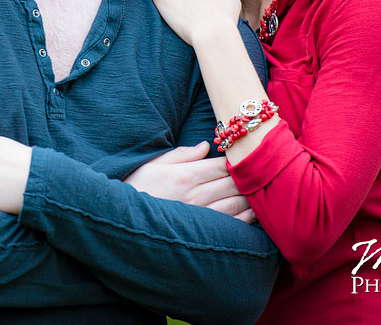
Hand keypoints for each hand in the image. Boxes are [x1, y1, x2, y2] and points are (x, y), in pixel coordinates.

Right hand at [124, 141, 256, 223]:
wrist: (122, 222)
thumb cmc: (136, 189)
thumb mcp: (153, 164)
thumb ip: (182, 154)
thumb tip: (206, 145)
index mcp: (184, 175)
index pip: (222, 164)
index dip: (236, 159)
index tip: (243, 156)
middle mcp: (196, 195)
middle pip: (234, 182)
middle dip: (248, 175)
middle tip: (258, 171)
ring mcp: (201, 216)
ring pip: (238, 203)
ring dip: (251, 196)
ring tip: (258, 190)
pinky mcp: (204, 234)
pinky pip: (234, 225)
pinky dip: (248, 217)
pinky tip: (253, 212)